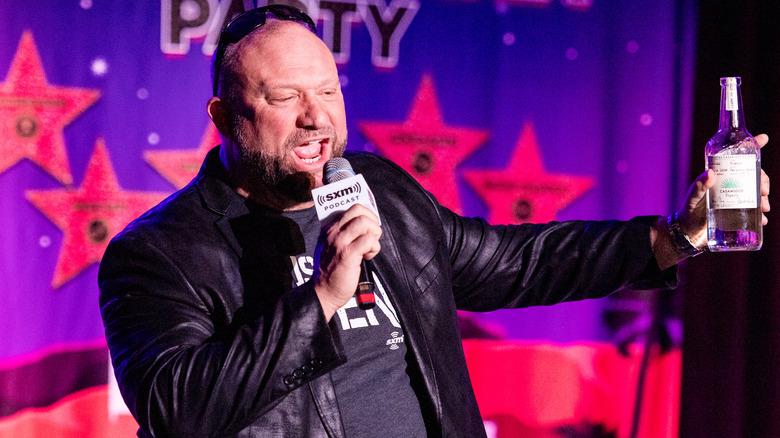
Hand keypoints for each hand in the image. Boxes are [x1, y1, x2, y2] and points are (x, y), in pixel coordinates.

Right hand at [313, 204, 381, 320]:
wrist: (323, 292)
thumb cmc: (331, 271)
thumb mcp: (332, 246)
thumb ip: (344, 234)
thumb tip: (366, 225)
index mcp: (330, 228)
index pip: (352, 207)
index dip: (366, 215)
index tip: (370, 227)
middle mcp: (333, 232)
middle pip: (359, 209)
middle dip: (372, 221)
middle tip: (372, 235)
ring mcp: (340, 242)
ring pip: (365, 222)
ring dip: (374, 234)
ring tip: (370, 246)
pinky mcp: (348, 254)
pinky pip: (368, 240)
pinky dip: (374, 248)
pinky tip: (368, 256)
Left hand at [679, 133, 769, 245]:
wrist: (688, 233)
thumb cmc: (688, 211)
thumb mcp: (692, 198)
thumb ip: (699, 186)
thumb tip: (710, 173)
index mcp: (719, 176)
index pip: (736, 158)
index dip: (751, 147)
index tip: (763, 138)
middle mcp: (729, 184)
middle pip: (752, 175)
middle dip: (763, 180)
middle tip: (764, 191)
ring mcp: (735, 197)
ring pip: (756, 192)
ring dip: (764, 198)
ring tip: (764, 208)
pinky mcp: (737, 212)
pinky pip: (753, 210)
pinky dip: (760, 215)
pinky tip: (763, 220)